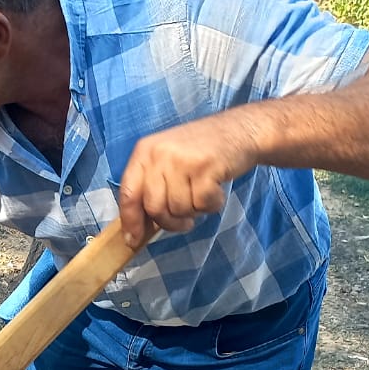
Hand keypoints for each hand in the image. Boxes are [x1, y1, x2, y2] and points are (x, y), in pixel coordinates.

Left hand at [116, 112, 259, 246]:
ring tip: (203, 193)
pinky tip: (216, 189)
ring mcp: (182, 160)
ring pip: (178, 209)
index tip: (132, 240)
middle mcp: (159, 154)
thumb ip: (151, 187)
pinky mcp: (205, 167)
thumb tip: (136, 228)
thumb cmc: (202, 151)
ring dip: (194, 211)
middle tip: (185, 219)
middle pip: (154, 207)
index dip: (130, 220)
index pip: (128, 193)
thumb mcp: (168, 160)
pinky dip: (212, 204)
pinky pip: (201, 204)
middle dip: (170, 221)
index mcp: (144, 151)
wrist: (240, 130)